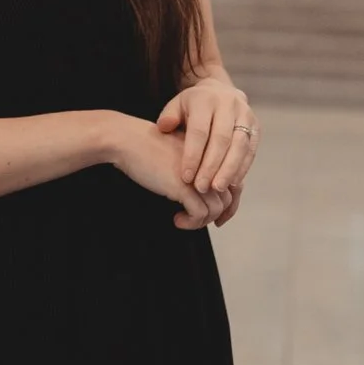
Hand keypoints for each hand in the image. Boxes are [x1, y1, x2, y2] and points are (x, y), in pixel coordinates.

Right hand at [103, 114, 219, 228]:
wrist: (129, 141)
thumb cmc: (149, 147)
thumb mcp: (181, 154)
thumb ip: (197, 168)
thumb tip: (206, 194)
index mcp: (211, 153)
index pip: (234, 183)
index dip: (229, 204)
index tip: (218, 217)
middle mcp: (209, 164)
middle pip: (228, 198)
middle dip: (217, 216)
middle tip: (200, 222)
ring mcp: (198, 175)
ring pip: (216, 209)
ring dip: (201, 222)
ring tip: (183, 220)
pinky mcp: (184, 186)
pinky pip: (199, 214)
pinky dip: (191, 223)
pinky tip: (177, 219)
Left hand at [155, 76, 258, 223]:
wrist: (220, 92)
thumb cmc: (194, 106)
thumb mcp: (176, 106)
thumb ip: (168, 117)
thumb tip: (164, 127)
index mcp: (205, 100)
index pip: (199, 131)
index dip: (193, 156)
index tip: (186, 177)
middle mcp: (229, 104)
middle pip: (221, 139)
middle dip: (211, 166)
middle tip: (201, 188)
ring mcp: (245, 115)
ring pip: (239, 146)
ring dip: (229, 169)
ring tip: (217, 189)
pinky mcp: (256, 126)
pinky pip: (251, 149)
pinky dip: (242, 167)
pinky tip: (232, 183)